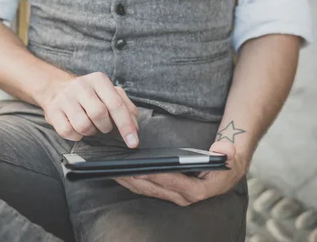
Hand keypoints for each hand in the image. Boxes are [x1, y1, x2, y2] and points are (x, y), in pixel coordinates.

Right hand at [40, 71, 138, 147]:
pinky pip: (69, 132)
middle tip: (104, 126)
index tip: (133, 142)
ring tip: (89, 124)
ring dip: (90, 131)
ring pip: (84, 125)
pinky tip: (76, 127)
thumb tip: (135, 125)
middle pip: (100, 114)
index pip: (116, 104)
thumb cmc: (88, 94)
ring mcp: (65, 98)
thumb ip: (125, 106)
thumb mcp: (107, 92)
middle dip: (106, 127)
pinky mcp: (53, 111)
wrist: (56, 88)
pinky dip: (76, 135)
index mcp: (99, 80)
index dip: (126, 125)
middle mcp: (81, 86)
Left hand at [114, 140, 248, 205]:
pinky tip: (122, 172)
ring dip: (131, 181)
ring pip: (149, 190)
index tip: (142, 169)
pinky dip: (135, 181)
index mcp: (199, 189)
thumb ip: (227, 151)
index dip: (158, 177)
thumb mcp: (230, 153)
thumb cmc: (226, 160)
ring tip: (115, 170)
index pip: (175, 183)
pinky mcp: (168, 191)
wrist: (227, 170)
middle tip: (120, 168)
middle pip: (156, 188)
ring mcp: (175, 195)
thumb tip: (224, 150)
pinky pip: (149, 187)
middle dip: (137, 179)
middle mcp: (185, 196)